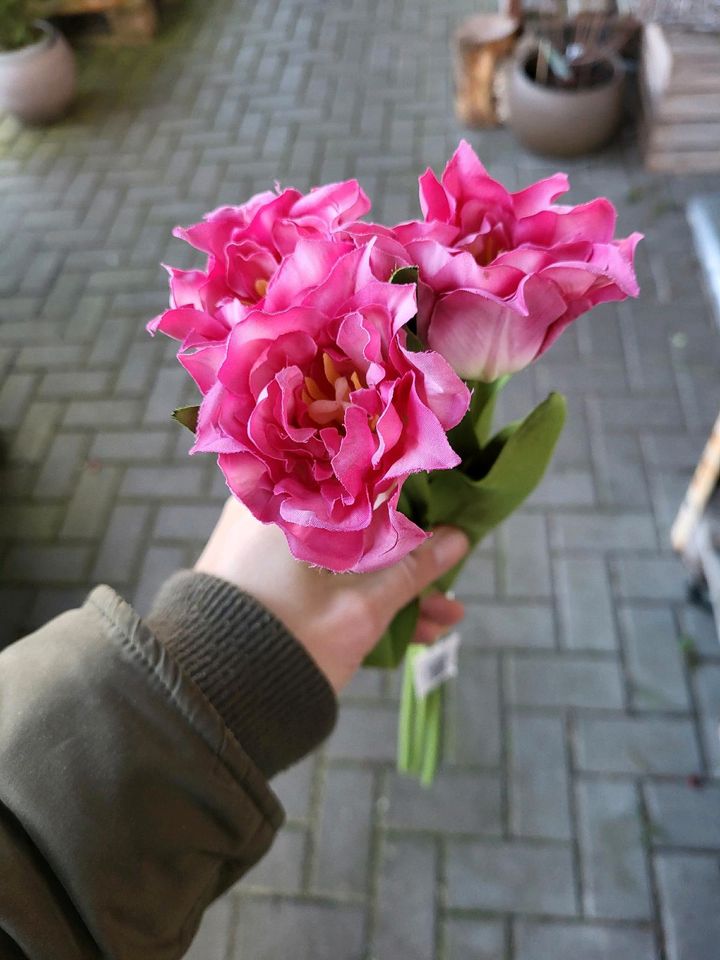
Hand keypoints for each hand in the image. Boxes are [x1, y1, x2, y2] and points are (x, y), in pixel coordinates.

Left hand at [195, 499, 468, 691]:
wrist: (214, 703)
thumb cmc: (288, 642)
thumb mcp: (361, 607)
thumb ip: (413, 570)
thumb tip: (459, 538)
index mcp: (286, 501)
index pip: (358, 475)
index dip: (408, 490)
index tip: (446, 505)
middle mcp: (272, 513)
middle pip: (358, 518)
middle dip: (409, 551)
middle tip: (450, 568)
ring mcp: (268, 550)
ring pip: (346, 554)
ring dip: (393, 582)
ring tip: (446, 614)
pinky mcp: (270, 584)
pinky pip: (326, 576)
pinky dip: (361, 593)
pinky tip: (414, 627)